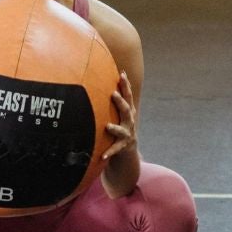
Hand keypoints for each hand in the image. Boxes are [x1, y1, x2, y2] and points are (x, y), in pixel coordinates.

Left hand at [98, 73, 138, 197]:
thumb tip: (106, 74)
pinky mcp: (122, 146)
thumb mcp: (120, 111)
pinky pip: (115, 149)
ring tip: (108, 126)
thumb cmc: (121, 124)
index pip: (128, 96)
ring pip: (122, 130)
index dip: (126, 85)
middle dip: (120, 102)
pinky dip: (109, 152)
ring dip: (115, 128)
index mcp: (128, 111)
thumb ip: (115, 97)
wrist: (128, 147)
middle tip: (113, 94)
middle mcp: (129, 121)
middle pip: (126, 110)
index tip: (122, 74)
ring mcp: (127, 134)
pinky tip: (103, 156)